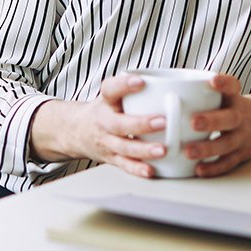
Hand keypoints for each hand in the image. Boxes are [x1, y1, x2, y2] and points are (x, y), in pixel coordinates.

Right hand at [27, 74, 169, 177]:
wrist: (76, 131)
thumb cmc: (105, 110)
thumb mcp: (112, 95)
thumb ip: (133, 89)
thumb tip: (175, 81)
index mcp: (105, 101)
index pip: (110, 89)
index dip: (124, 84)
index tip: (141, 80)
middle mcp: (103, 121)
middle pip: (118, 123)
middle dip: (141, 123)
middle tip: (162, 121)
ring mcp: (106, 141)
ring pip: (123, 147)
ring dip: (144, 149)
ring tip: (163, 150)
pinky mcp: (111, 157)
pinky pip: (124, 165)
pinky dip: (137, 169)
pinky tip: (151, 170)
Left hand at [182, 75, 250, 177]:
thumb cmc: (229, 106)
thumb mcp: (223, 94)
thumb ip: (199, 91)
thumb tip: (155, 86)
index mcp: (233, 98)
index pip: (233, 87)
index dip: (224, 83)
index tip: (212, 80)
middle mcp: (240, 116)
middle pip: (229, 118)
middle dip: (212, 121)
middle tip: (193, 122)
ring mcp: (242, 137)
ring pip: (227, 143)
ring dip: (208, 148)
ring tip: (189, 151)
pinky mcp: (241, 154)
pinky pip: (228, 163)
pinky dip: (213, 167)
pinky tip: (198, 169)